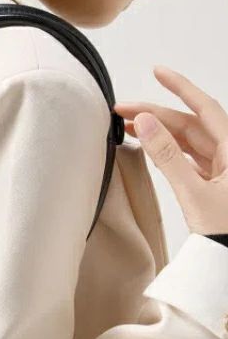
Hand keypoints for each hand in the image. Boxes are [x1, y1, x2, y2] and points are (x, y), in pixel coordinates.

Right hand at [114, 66, 227, 234]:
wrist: (227, 267)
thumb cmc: (226, 235)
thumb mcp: (194, 193)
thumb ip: (167, 156)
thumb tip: (145, 121)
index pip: (205, 108)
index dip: (180, 87)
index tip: (158, 71)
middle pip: (192, 125)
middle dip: (158, 114)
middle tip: (122, 110)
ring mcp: (225, 172)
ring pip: (190, 142)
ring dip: (161, 132)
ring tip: (129, 126)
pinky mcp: (216, 187)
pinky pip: (191, 159)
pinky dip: (169, 151)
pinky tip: (150, 147)